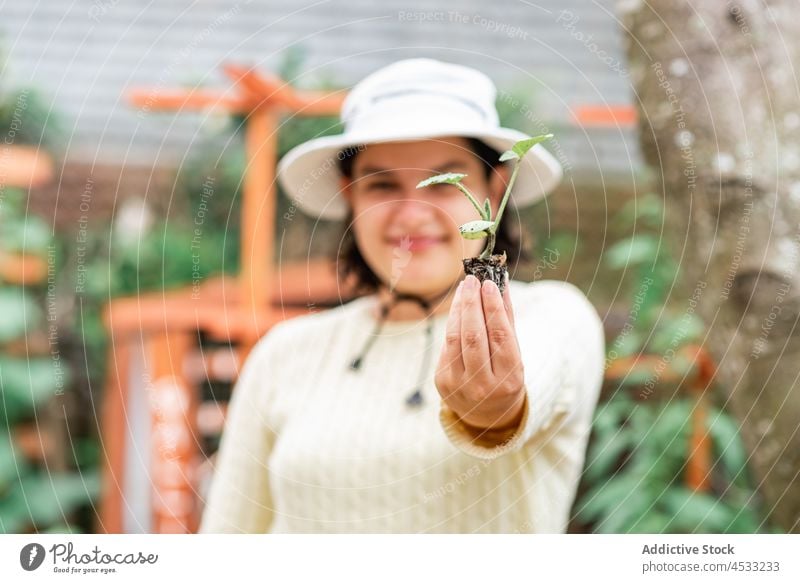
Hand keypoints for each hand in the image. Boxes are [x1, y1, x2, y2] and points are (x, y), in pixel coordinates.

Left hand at [434, 274, 525, 430]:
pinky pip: (446, 346)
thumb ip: (506, 319)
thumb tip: (500, 282)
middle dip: (472, 304)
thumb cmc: (504, 375)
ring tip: (464, 288)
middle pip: (474, 336)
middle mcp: (483, 385)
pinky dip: (452, 324)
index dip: (493, 308)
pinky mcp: (442, 382)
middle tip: (472, 279)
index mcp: (508, 378)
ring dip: (459, 309)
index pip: (500, 336)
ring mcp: (459, 385)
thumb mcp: (514, 352)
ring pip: (456, 339)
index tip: (488, 284)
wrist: (487, 414)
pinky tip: (458, 308)